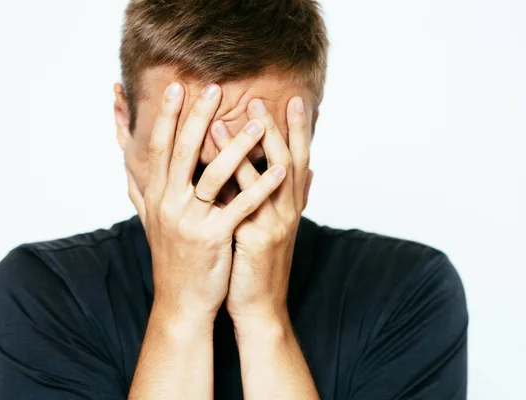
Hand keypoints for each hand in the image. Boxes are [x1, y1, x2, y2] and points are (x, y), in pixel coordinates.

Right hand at [124, 82, 287, 325]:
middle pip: (182, 151)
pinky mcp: (212, 238)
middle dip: (198, 117)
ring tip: (258, 122)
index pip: (161, 147)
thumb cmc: (172, 257)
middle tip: (214, 87)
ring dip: (236, 146)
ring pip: (213, 176)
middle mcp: (168, 203)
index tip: (179, 87)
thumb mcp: (150, 221)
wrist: (180, 301)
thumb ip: (140, 191)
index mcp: (157, 195)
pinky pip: (239, 208)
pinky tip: (280, 170)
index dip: (169, 116)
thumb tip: (127, 166)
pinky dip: (260, 187)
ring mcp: (189, 221)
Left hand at [210, 96, 312, 329]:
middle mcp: (288, 210)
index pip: (298, 159)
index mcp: (291, 206)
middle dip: (276, 128)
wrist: (259, 305)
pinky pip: (244, 202)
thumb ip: (292, 197)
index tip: (293, 100)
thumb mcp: (279, 227)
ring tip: (233, 116)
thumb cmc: (262, 263)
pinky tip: (217, 159)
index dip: (299, 130)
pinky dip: (233, 177)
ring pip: (268, 176)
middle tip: (261, 98)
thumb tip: (308, 172)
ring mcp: (274, 223)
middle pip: (287, 160)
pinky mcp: (256, 238)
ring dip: (252, 145)